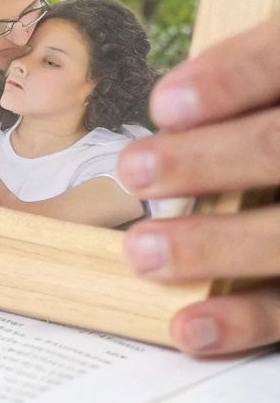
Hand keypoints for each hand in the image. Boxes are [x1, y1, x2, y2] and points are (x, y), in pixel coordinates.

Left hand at [115, 17, 279, 355]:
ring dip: (218, 247)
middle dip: (211, 162)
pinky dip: (247, 318)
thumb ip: (249, 79)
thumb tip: (175, 113)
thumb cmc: (273, 120)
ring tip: (143, 253)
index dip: (234, 77)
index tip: (165, 104)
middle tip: (135, 170)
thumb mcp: (271, 76)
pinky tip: (192, 326)